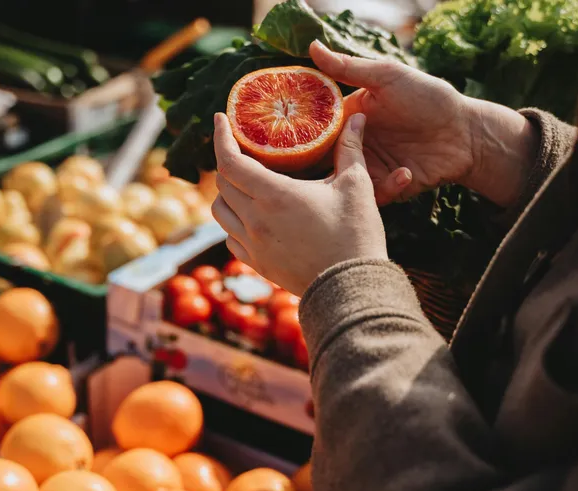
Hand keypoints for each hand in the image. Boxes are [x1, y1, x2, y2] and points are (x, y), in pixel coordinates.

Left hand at [211, 112, 387, 295]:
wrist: (352, 288)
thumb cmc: (356, 235)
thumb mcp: (356, 186)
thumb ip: (350, 148)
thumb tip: (358, 116)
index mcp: (274, 195)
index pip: (230, 160)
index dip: (220, 137)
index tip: (220, 120)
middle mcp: (255, 220)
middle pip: (222, 183)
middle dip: (228, 161)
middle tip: (242, 149)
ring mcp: (253, 245)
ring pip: (220, 211)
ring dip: (227, 193)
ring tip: (244, 183)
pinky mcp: (257, 264)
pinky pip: (231, 237)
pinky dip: (234, 222)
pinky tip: (251, 216)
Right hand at [310, 41, 538, 206]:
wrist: (467, 133)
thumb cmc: (430, 98)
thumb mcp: (388, 77)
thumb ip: (349, 68)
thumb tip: (312, 46)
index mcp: (349, 117)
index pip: (314, 128)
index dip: (300, 134)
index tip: (290, 139)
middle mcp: (355, 144)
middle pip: (324, 161)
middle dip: (322, 166)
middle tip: (325, 168)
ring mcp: (370, 167)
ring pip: (345, 182)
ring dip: (355, 179)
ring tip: (371, 170)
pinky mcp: (387, 188)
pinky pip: (374, 196)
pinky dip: (388, 188)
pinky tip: (406, 173)